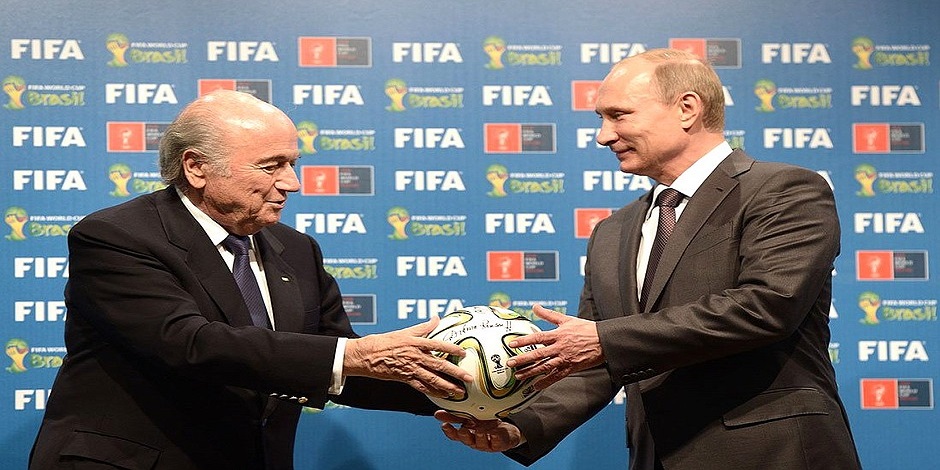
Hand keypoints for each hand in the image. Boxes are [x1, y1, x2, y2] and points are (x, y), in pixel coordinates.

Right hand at [344, 316, 472, 397]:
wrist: (366, 355)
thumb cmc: (385, 342)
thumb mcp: (405, 332)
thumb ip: (423, 327)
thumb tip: (436, 318)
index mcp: (416, 342)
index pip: (438, 345)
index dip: (452, 349)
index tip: (464, 353)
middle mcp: (415, 356)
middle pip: (439, 365)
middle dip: (456, 373)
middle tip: (468, 378)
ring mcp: (410, 369)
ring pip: (433, 379)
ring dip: (448, 386)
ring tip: (460, 392)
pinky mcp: (405, 379)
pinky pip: (422, 387)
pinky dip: (433, 392)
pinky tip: (443, 396)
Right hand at [435, 410, 522, 451]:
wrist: (506, 432)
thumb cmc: (486, 425)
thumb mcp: (470, 418)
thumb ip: (455, 416)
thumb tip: (436, 414)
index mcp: (467, 433)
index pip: (455, 435)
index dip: (449, 431)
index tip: (445, 425)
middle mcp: (474, 440)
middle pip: (467, 440)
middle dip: (464, 435)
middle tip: (462, 430)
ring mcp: (486, 443)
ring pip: (481, 442)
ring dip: (479, 437)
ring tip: (479, 431)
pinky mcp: (498, 444)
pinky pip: (496, 442)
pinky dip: (495, 438)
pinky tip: (494, 434)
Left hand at [506, 304, 603, 388]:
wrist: (603, 340)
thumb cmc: (585, 329)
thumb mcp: (567, 319)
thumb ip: (549, 315)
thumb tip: (535, 306)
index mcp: (558, 335)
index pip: (537, 337)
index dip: (524, 340)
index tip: (512, 343)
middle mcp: (559, 347)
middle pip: (538, 354)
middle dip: (523, 359)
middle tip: (510, 363)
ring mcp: (564, 359)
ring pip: (544, 367)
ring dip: (530, 372)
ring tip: (519, 376)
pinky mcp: (570, 368)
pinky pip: (556, 376)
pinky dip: (546, 382)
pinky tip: (536, 385)